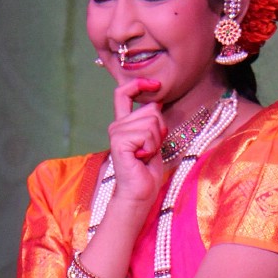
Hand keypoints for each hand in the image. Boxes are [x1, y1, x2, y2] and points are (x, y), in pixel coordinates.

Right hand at [108, 80, 166, 208]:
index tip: (156, 85)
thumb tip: (156, 103)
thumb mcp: (153, 140)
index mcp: (123, 123)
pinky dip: (151, 148)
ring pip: (152, 122)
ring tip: (145, 155)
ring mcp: (116, 132)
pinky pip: (147, 134)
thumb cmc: (146, 171)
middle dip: (160, 129)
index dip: (139, 84)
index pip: (124, 93)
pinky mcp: (119, 141)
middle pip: (151, 109)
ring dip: (156, 141)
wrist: (139, 193)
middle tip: (150, 149)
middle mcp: (117, 125)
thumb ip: (152, 121)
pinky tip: (142, 158)